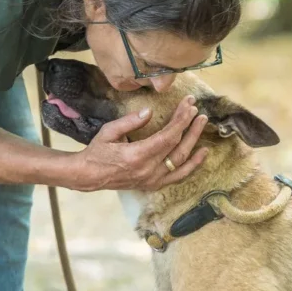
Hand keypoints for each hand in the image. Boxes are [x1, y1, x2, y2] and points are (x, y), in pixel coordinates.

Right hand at [71, 94, 208, 191]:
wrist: (88, 176)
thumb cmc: (97, 151)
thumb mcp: (109, 132)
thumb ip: (130, 122)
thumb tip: (149, 112)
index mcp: (137, 156)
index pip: (167, 136)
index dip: (181, 120)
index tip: (189, 105)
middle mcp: (148, 170)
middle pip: (178, 147)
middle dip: (191, 128)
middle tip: (200, 113)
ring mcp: (152, 180)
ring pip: (182, 163)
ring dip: (195, 144)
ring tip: (203, 127)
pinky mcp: (153, 185)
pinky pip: (177, 176)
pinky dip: (191, 165)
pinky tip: (201, 154)